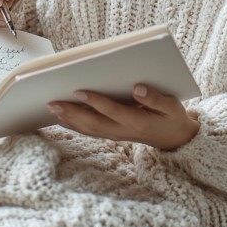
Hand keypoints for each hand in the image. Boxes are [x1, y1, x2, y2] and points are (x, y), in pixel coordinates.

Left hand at [47, 84, 199, 150]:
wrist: (174, 138)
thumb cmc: (172, 116)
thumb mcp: (172, 106)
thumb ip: (155, 98)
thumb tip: (137, 88)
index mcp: (140, 122)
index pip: (114, 111)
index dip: (96, 102)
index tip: (79, 90)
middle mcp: (124, 131)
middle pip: (94, 124)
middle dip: (72, 113)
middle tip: (52, 102)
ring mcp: (117, 135)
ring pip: (89, 129)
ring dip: (69, 120)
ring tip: (51, 107)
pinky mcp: (113, 134)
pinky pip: (91, 131)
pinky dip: (74, 125)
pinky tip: (61, 117)